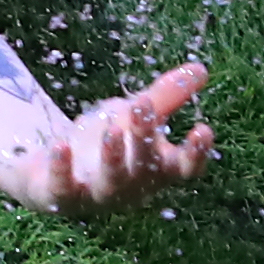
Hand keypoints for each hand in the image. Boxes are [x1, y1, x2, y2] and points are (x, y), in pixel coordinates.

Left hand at [26, 61, 215, 215]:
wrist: (61, 175)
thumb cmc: (111, 145)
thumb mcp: (137, 118)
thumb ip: (166, 97)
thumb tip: (201, 68)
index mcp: (157, 170)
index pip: (184, 168)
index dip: (196, 153)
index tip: (203, 128)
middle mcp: (132, 186)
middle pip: (144, 165)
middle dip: (144, 137)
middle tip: (143, 104)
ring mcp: (98, 193)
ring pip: (110, 180)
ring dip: (112, 157)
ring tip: (112, 130)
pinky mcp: (63, 196)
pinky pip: (63, 187)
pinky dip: (62, 168)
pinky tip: (61, 144)